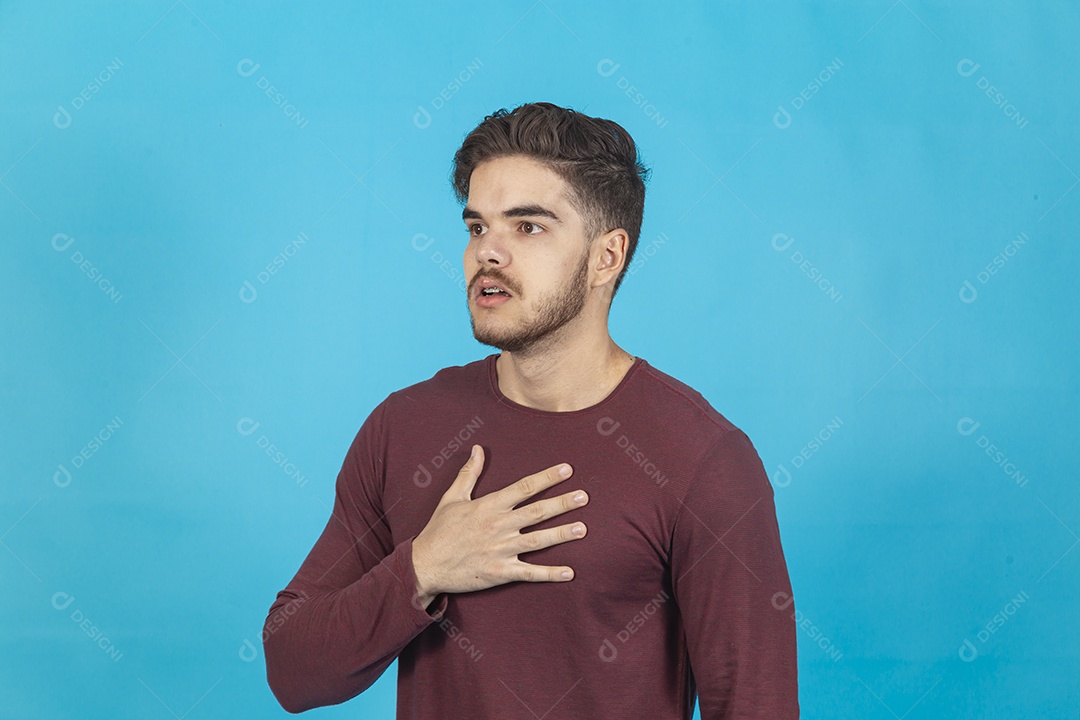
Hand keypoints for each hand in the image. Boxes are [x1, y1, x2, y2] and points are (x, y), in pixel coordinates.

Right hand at [411, 444, 587, 608]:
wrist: (425, 564)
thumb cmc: (439, 530)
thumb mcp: (452, 497)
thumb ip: (469, 473)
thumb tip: (478, 448)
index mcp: (490, 505)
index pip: (524, 487)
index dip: (547, 478)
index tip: (567, 470)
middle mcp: (499, 526)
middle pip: (537, 512)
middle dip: (562, 503)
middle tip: (584, 496)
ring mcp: (501, 549)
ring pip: (539, 540)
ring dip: (562, 534)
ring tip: (583, 528)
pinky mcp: (501, 572)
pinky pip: (530, 573)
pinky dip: (550, 573)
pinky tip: (569, 573)